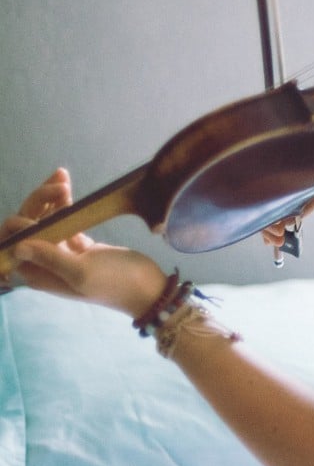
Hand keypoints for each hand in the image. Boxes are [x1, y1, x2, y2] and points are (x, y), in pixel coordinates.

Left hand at [3, 169, 166, 317]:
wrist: (148, 288)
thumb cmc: (116, 282)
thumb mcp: (82, 272)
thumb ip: (50, 258)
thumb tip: (17, 246)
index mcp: (40, 275)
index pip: (13, 244)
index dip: (19, 224)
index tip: (42, 209)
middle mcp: (45, 265)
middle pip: (28, 228)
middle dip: (37, 203)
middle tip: (61, 186)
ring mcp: (62, 254)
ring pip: (45, 220)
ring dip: (50, 199)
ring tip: (64, 177)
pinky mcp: (79, 245)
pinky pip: (63, 220)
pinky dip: (63, 204)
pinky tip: (68, 188)